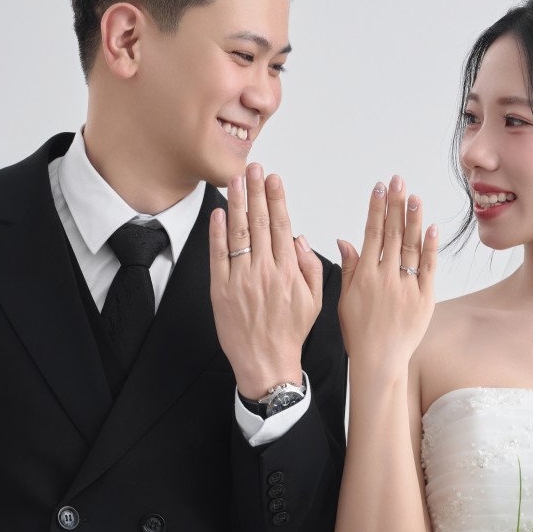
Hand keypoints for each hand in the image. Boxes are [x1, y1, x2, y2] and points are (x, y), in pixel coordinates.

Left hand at [209, 165, 323, 399]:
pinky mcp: (221, 291)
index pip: (281, 225)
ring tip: (236, 180)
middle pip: (259, 222)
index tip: (274, 179)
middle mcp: (265, 271)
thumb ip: (309, 266)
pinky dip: (217, 233)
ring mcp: (241, 280)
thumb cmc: (289, 334)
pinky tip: (218, 213)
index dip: (277, 198)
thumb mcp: (315, 301)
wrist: (267, 363)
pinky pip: (218, 256)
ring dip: (236, 203)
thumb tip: (299, 238)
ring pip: (238, 233)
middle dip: (256, 191)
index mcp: (288, 272)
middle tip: (254, 168)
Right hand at [336, 174, 437, 381]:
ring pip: (411, 246)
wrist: (379, 362)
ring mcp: (406, 287)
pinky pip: (429, 267)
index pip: (372, 234)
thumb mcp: (345, 300)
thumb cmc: (359, 334)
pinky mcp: (424, 298)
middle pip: (393, 233)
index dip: (376, 209)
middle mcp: (385, 278)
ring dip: (413, 218)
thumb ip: (349, 267)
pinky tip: (432, 227)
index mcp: (364, 276)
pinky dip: (431, 246)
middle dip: (395, 204)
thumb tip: (345, 239)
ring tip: (414, 196)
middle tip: (398, 180)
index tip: (379, 188)